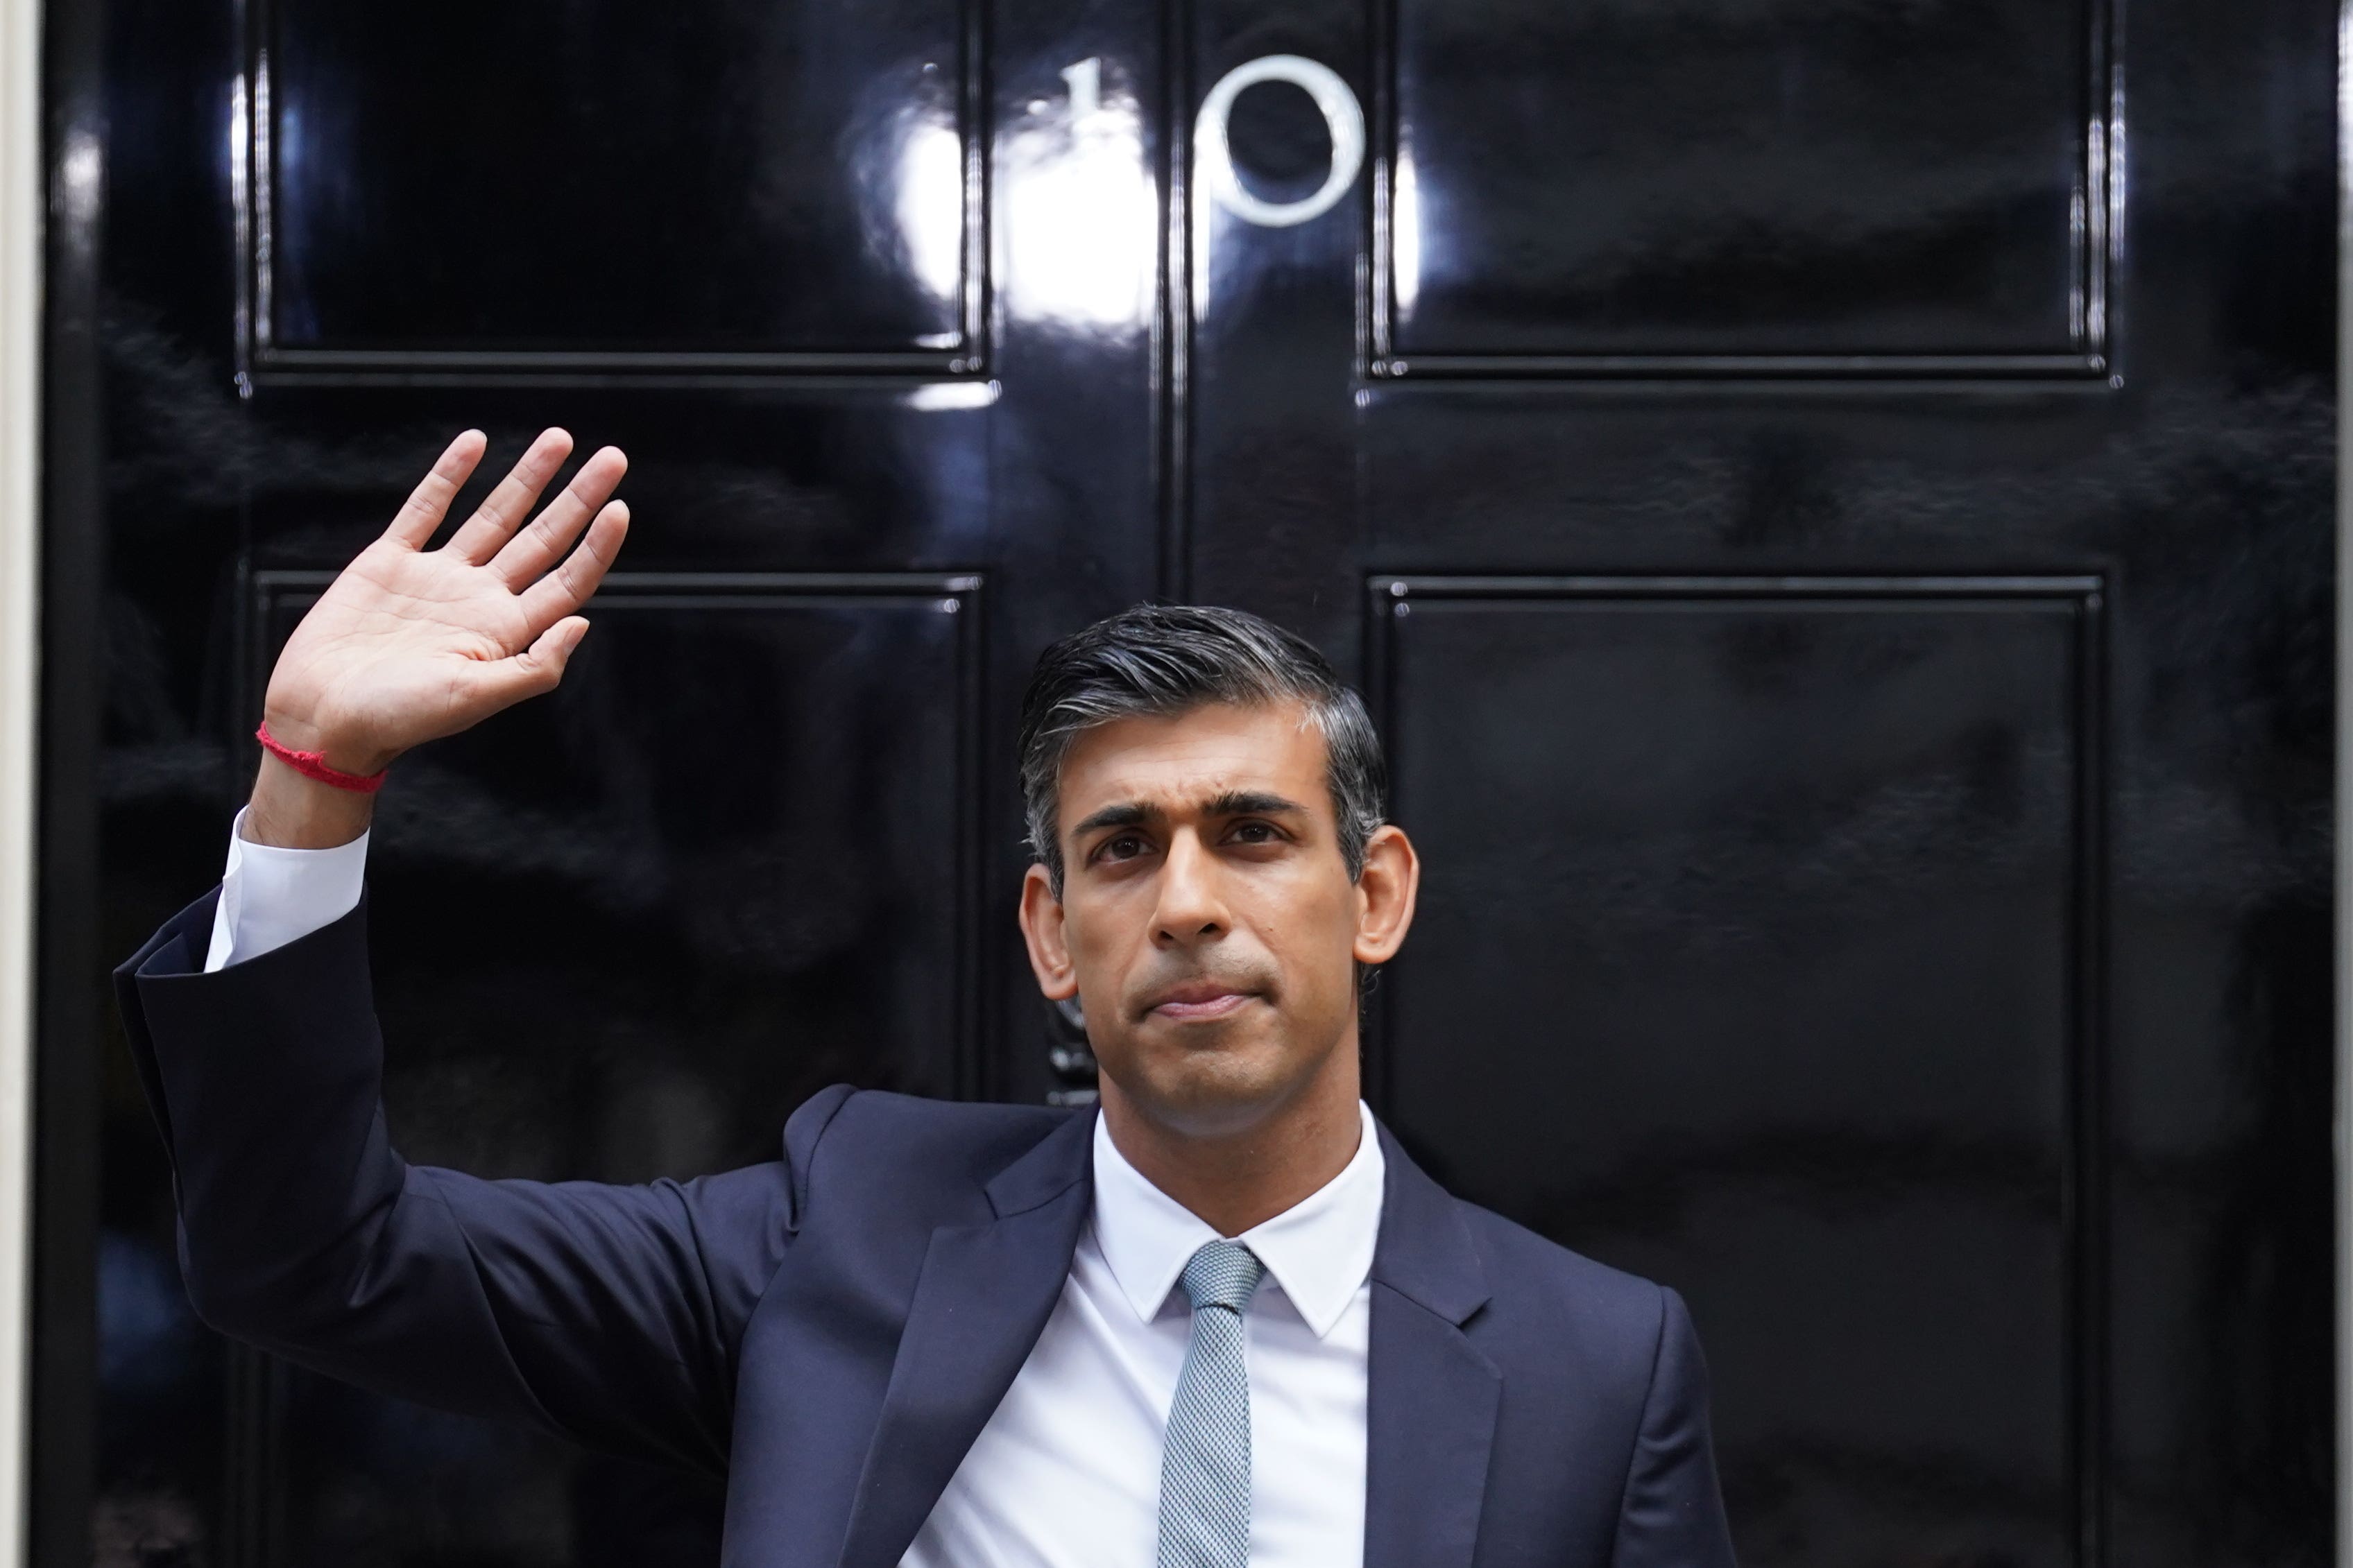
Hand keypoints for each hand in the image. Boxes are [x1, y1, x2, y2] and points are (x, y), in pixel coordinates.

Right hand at [246, 428, 628, 847]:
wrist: (322, 717)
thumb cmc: (398, 719)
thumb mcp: (473, 698)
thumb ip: (534, 666)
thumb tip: (583, 622)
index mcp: (506, 633)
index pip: (567, 580)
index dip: (596, 545)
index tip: (620, 507)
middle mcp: (479, 600)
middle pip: (543, 538)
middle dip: (578, 498)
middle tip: (614, 457)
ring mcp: (437, 577)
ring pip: (494, 515)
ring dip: (527, 477)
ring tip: (560, 438)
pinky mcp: (389, 562)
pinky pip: (426, 508)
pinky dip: (450, 474)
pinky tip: (476, 442)